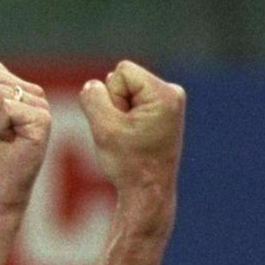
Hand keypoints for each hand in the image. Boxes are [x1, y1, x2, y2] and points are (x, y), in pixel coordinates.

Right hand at [79, 60, 184, 194]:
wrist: (148, 192)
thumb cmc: (129, 164)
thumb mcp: (103, 128)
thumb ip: (92, 97)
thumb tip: (93, 85)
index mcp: (165, 94)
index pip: (120, 72)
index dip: (111, 97)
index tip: (121, 125)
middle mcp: (172, 93)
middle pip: (123, 79)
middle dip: (115, 104)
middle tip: (126, 134)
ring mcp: (169, 102)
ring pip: (125, 91)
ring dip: (119, 113)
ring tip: (129, 137)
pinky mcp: (163, 111)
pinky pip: (132, 102)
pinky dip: (126, 118)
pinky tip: (133, 137)